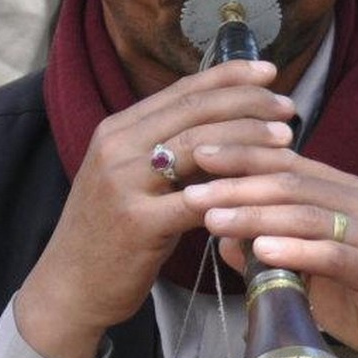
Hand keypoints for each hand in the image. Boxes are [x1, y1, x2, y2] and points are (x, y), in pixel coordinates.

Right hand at [12, 63, 297, 357]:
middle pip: (194, 111)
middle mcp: (116, 148)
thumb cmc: (112, 233)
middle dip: (248, 103)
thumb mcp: (133, 179)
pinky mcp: (137, 223)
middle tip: (289, 107)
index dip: (228, 76)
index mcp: (117, 130)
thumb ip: (167, 149)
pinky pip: (197, 200)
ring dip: (248, 140)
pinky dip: (235, 191)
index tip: (269, 71)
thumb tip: (225, 123)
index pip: (181, 91)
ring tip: (286, 138)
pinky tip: (266, 189)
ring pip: (199, 147)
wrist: (69, 286)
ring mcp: (123, 184)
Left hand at [180, 145, 357, 357]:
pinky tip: (263, 250)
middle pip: (291, 182)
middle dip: (236, 183)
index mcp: (347, 193)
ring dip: (254, 214)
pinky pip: (334, 253)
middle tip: (190, 189)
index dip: (241, 155)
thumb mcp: (314, 272)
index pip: (287, 163)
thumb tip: (226, 237)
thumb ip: (275, 249)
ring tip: (212, 219)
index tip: (196, 154)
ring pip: (307, 213)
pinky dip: (296, 250)